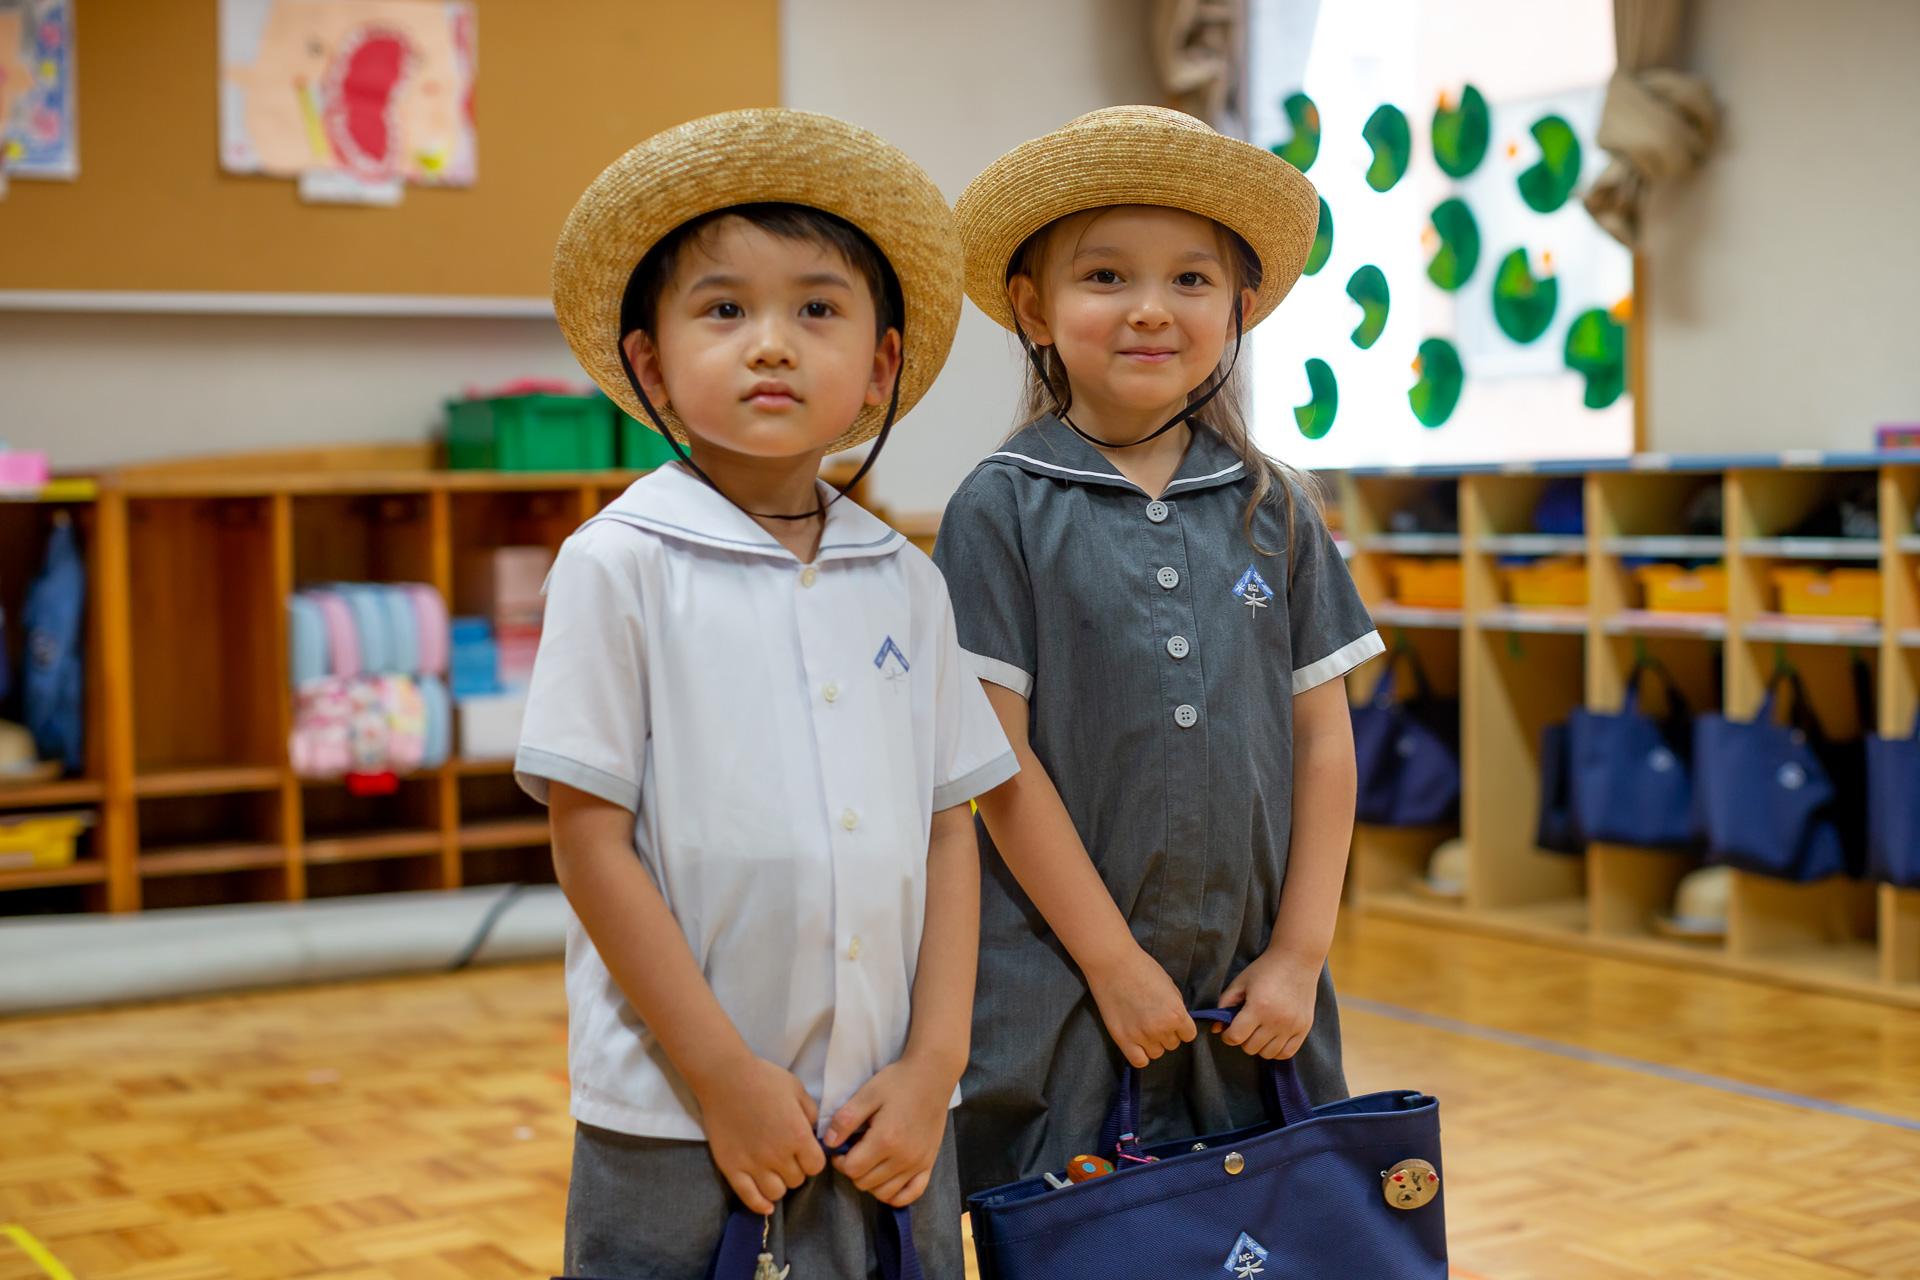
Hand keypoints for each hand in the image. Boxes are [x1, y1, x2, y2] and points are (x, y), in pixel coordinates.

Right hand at [693, 1054, 826, 1214]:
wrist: (725, 1077)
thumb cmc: (764, 1079)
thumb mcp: (797, 1089)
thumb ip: (811, 1113)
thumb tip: (814, 1133)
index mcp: (798, 1136)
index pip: (816, 1166)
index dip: (812, 1159)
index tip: (805, 1150)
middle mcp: (778, 1156)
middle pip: (796, 1180)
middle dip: (795, 1169)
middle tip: (786, 1156)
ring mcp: (753, 1165)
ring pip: (776, 1193)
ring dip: (778, 1184)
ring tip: (773, 1171)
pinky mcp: (732, 1168)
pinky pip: (749, 1198)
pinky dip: (759, 1205)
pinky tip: (765, 1203)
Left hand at [824, 1054, 957, 1206]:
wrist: (933, 1075)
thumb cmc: (898, 1082)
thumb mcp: (867, 1094)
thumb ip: (846, 1120)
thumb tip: (829, 1144)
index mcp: (885, 1139)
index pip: (852, 1169)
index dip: (840, 1161)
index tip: (841, 1147)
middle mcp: (903, 1157)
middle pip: (865, 1183)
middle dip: (854, 1170)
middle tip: (856, 1150)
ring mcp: (918, 1163)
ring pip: (884, 1192)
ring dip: (871, 1182)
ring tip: (871, 1160)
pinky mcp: (928, 1164)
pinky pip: (911, 1194)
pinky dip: (896, 1194)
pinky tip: (887, 1180)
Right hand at [1085, 942, 1195, 1069]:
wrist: (1113, 963)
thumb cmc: (1142, 968)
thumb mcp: (1169, 986)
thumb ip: (1176, 1007)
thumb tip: (1177, 1022)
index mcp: (1176, 1014)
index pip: (1189, 1035)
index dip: (1182, 1028)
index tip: (1173, 1020)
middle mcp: (1161, 1028)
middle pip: (1172, 1044)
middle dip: (1166, 1033)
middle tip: (1153, 1017)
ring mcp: (1141, 1036)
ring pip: (1156, 1053)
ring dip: (1153, 1043)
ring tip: (1142, 1026)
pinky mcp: (1122, 1039)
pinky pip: (1139, 1061)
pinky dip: (1140, 1054)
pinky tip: (1136, 1041)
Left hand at [1213, 949, 1318, 1058]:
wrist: (1297, 959)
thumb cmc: (1265, 969)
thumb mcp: (1240, 982)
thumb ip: (1224, 1004)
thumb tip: (1215, 1028)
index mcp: (1258, 1007)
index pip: (1235, 1037)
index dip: (1227, 1035)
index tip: (1229, 1028)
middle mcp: (1277, 1020)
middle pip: (1251, 1048)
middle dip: (1243, 1039)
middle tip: (1245, 1026)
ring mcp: (1292, 1026)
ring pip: (1268, 1054)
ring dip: (1259, 1045)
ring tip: (1259, 1030)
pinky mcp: (1304, 1028)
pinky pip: (1287, 1053)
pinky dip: (1277, 1050)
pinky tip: (1272, 1037)